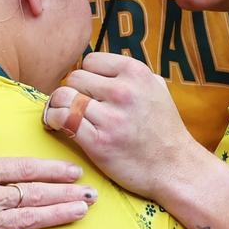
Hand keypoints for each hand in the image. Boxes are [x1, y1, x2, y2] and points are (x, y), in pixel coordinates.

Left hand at [44, 53, 195, 199]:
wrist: (174, 168)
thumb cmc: (163, 128)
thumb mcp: (156, 88)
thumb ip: (130, 74)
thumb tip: (101, 65)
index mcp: (136, 73)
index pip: (90, 61)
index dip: (88, 75)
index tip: (91, 90)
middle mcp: (123, 91)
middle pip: (74, 78)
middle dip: (74, 91)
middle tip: (79, 106)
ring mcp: (110, 117)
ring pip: (63, 96)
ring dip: (59, 105)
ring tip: (63, 114)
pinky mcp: (98, 142)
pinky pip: (62, 118)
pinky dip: (53, 120)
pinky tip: (58, 125)